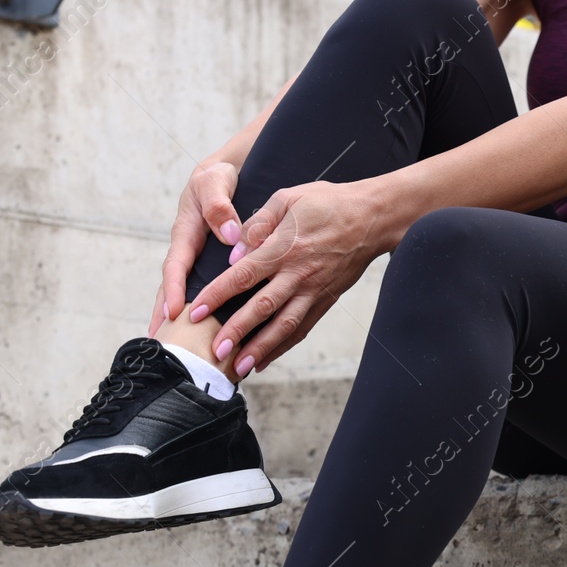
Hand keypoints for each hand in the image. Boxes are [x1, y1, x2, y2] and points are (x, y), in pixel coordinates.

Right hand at [149, 159, 243, 336]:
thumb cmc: (218, 177)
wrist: (225, 175)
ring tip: (178, 351)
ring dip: (180, 321)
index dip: (172, 290)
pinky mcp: (208, 266)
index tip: (172, 313)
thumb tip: (229, 235)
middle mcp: (188, 252)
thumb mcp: (215, 182)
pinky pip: (203, 291)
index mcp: (185, 234)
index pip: (175, 266)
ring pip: (186, 293)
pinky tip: (208, 334)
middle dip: (164, 317)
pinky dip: (202, 311)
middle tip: (160, 346)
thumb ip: (220, 206)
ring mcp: (197, 261)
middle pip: (172, 288)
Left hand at [187, 180, 389, 373]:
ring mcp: (313, 291)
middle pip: (262, 308)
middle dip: (236, 331)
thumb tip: (235, 248)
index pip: (243, 275)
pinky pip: (302, 329)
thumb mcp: (288, 198)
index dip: (217, 294)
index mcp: (284, 248)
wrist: (372, 219)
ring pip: (283, 326)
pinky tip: (264, 361)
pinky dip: (282, 347)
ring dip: (260, 349)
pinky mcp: (324, 301)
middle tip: (214, 350)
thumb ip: (259, 223)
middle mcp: (298, 274)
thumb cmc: (327, 203)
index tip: (195, 311)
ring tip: (238, 368)